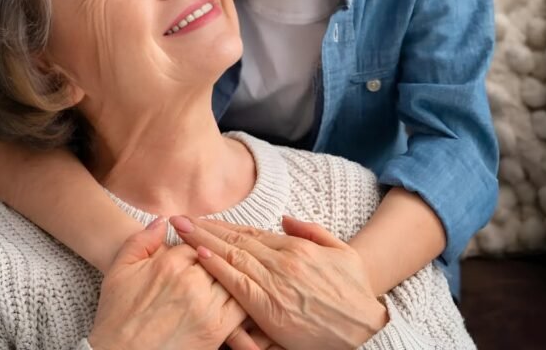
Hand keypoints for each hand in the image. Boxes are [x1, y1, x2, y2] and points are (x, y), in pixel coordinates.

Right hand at [88, 218, 255, 349]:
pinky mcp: (217, 329)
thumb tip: (161, 220)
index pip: (195, 243)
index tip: (196, 254)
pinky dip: (244, 299)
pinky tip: (242, 297)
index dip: (196, 247)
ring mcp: (206, 306)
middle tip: (215, 266)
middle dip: (216, 260)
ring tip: (233, 277)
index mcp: (168, 264)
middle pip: (216, 258)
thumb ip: (140, 241)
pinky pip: (241, 306)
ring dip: (233, 276)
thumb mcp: (119, 271)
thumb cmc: (117, 317)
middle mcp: (190, 282)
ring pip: (232, 278)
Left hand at [171, 215, 388, 349]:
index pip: (251, 233)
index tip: (202, 219)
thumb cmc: (355, 292)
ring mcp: (275, 284)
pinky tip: (200, 256)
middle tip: (178, 219)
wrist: (367, 326)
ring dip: (203, 243)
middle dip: (205, 229)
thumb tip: (284, 218)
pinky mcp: (271, 308)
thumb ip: (312, 231)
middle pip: (236, 241)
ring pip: (233, 258)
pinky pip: (239, 285)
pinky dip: (218, 269)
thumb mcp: (342, 252)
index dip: (223, 226)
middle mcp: (283, 261)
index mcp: (296, 248)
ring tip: (181, 231)